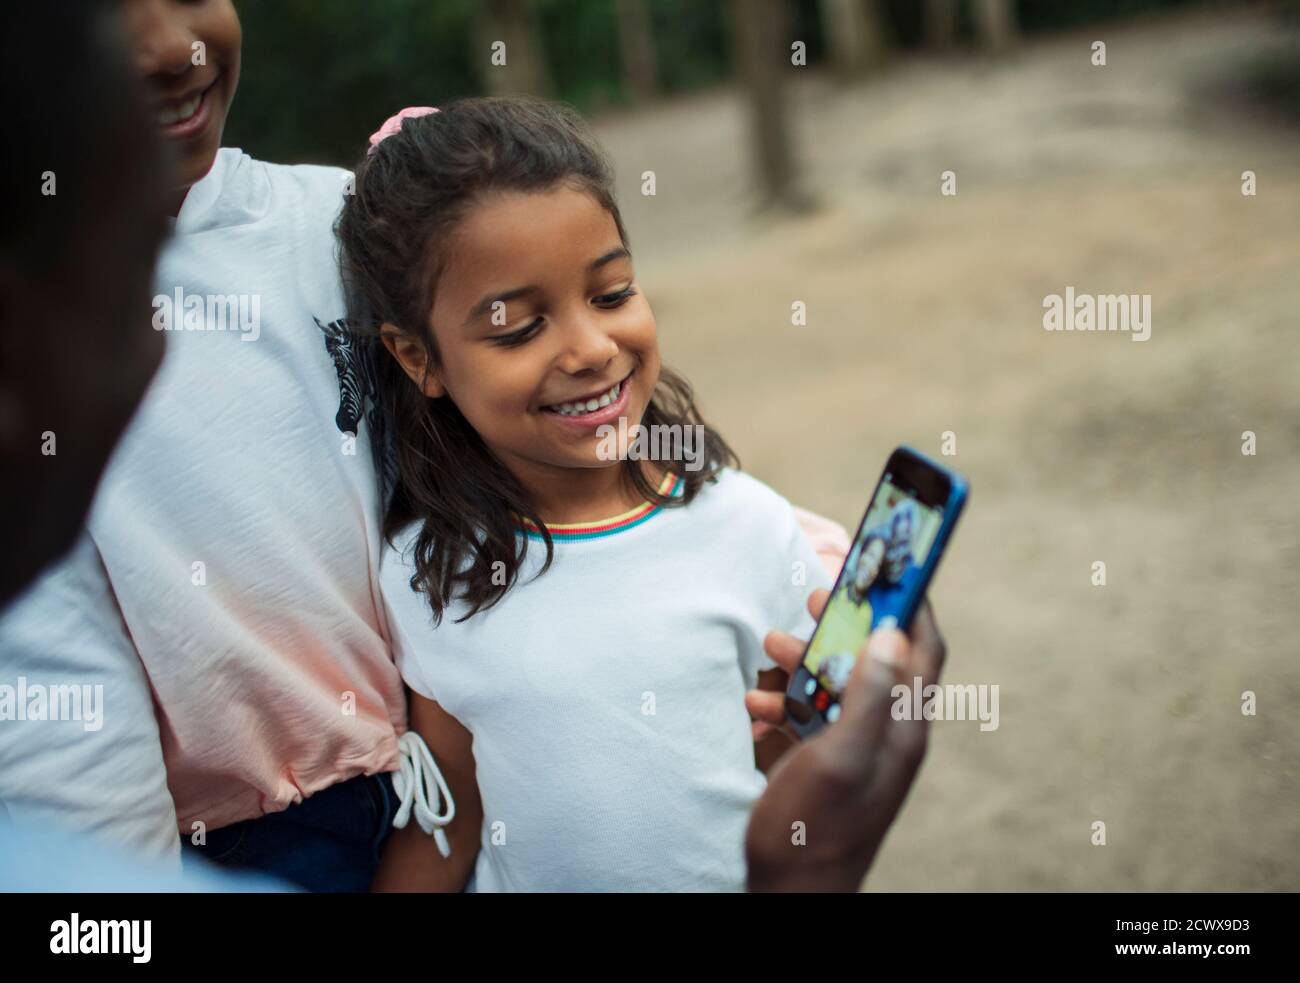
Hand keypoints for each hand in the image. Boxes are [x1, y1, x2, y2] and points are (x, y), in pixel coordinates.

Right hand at [744, 594, 946, 891]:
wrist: (787, 895)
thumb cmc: (812, 831)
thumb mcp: (839, 756)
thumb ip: (869, 695)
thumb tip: (894, 631)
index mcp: (902, 728)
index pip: (923, 647)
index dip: (911, 600)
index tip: (887, 562)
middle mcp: (887, 734)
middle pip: (877, 657)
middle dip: (844, 623)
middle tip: (815, 594)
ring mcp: (857, 749)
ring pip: (838, 683)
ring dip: (805, 661)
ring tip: (770, 649)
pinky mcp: (829, 763)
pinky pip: (812, 716)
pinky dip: (785, 703)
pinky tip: (755, 707)